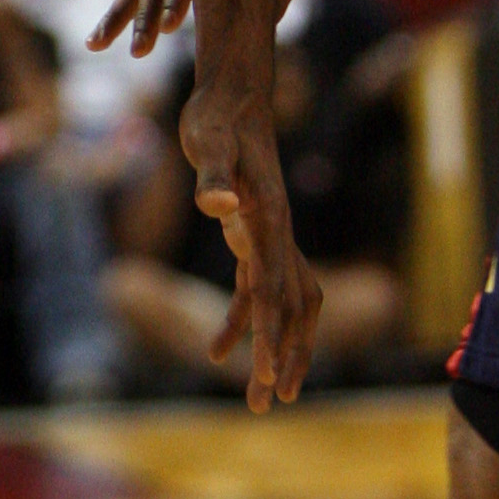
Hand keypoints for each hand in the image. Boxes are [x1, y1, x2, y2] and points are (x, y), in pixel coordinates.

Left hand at [176, 83, 320, 414]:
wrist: (231, 94)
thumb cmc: (217, 116)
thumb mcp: (207, 142)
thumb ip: (212, 179)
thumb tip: (220, 211)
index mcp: (269, 221)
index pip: (274, 291)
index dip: (272, 336)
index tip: (268, 376)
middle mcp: (277, 234)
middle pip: (290, 310)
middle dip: (284, 359)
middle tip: (270, 403)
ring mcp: (269, 236)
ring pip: (281, 307)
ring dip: (273, 350)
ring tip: (261, 395)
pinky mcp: (252, 234)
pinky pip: (254, 290)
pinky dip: (240, 321)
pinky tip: (216, 350)